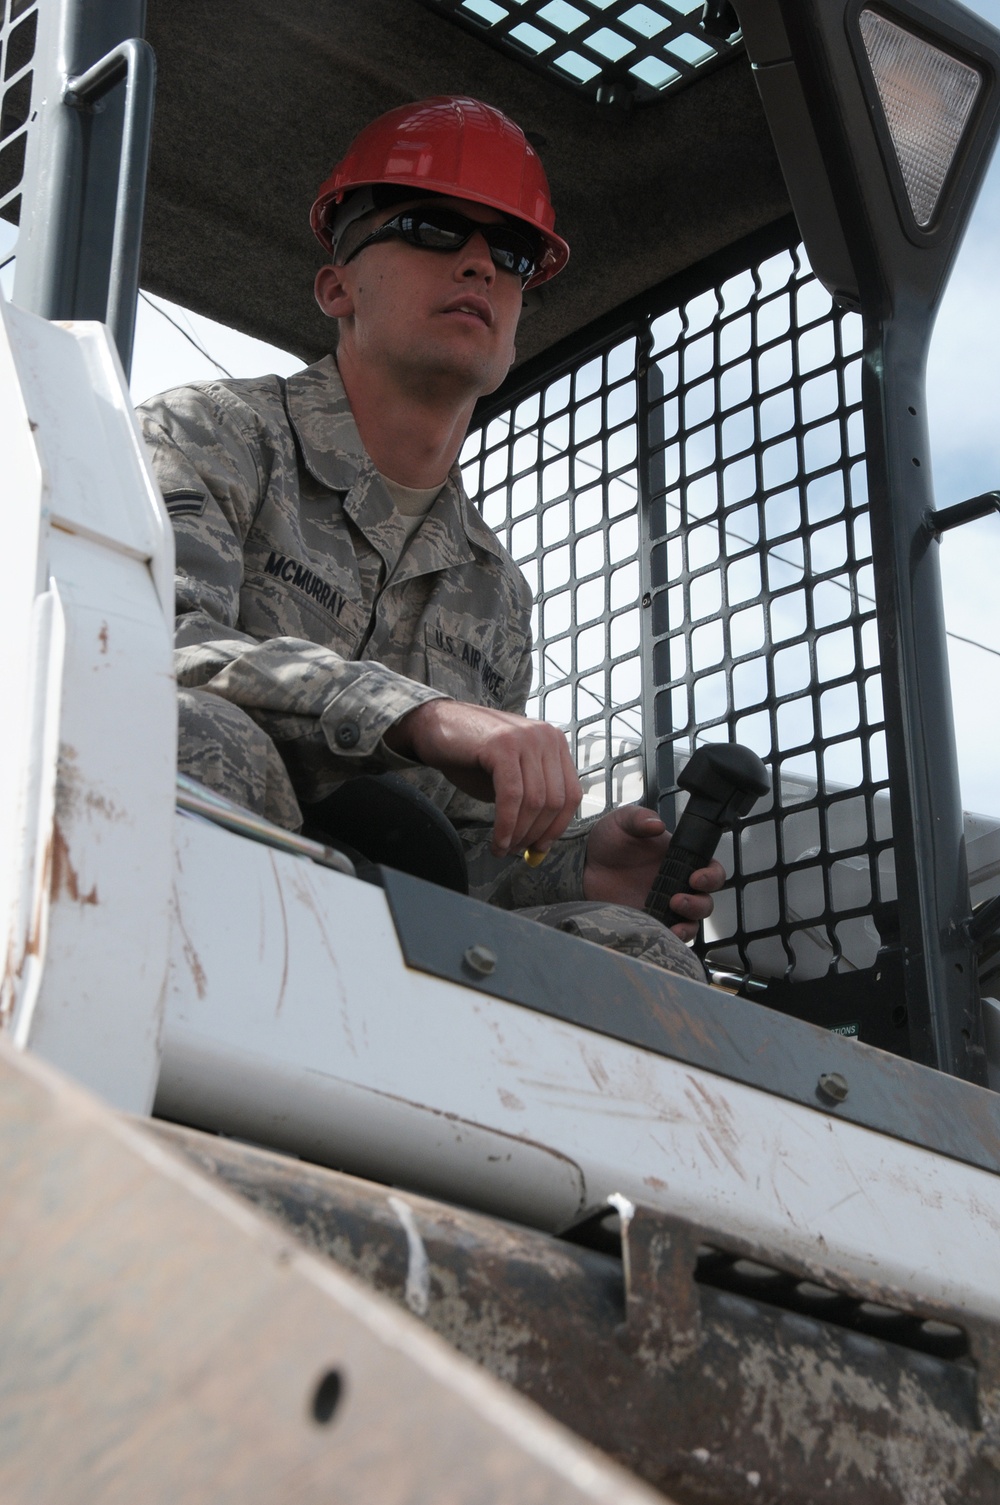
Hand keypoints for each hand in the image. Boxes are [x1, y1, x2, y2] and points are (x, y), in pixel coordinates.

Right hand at [385, 699, 581, 857]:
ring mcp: (526, 738)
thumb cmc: (471, 756)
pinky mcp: (503, 745)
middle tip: (516, 851)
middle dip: (536, 834)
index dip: (557, 827)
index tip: (540, 848)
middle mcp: (546, 736)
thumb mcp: (510, 778)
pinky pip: (512, 796)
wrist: (435, 726)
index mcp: (554, 743)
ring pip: (535, 801)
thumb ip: (530, 801)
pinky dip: (506, 824)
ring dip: (520, 833)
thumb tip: (542, 842)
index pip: (572, 794)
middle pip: (556, 801)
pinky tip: (498, 840)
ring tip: (503, 848)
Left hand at [582, 805, 724, 941]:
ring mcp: (664, 906)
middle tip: (678, 900)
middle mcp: (677, 884)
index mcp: (680, 860)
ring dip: (689, 924)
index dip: (711, 875)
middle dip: (699, 903)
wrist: (583, 865)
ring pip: (692, 922)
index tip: (697, 877)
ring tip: (674, 923)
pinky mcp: (649, 922)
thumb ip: (640, 819)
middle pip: (705, 900)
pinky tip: (665, 935)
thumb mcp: (623, 821)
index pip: (710, 869)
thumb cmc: (608, 840)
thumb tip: (657, 824)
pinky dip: (672, 939)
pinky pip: (669, 936)